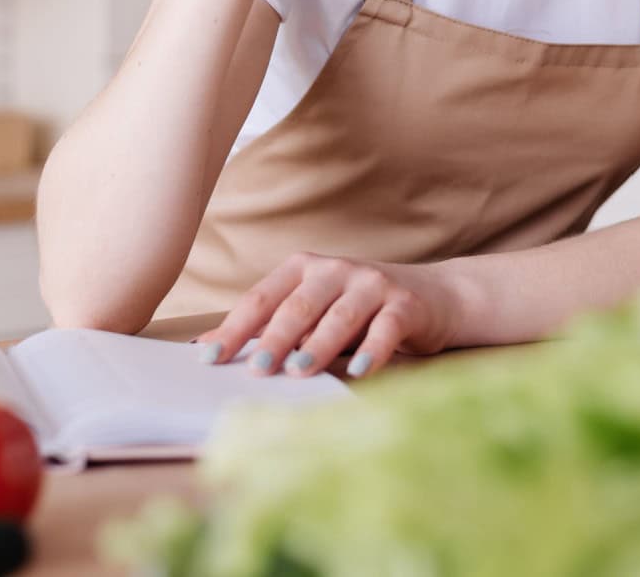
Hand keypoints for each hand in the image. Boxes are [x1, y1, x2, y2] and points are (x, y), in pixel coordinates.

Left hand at [195, 252, 461, 379]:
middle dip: (275, 337)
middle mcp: (336, 270)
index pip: (262, 298)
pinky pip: (386, 328)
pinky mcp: (405, 303)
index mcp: (304, 268)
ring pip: (339, 316)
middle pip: (299, 305)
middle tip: (256, 367)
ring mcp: (372, 284)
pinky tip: (359, 371)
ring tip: (298, 371)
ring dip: (318, 345)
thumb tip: (206, 346)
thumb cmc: (358, 310)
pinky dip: (371, 350)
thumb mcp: (312, 312)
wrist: (433, 296)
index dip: (235, 327)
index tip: (209, 357)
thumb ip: (269, 326)